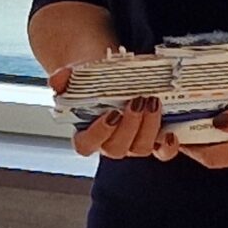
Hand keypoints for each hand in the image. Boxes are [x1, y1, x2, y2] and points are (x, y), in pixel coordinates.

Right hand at [48, 67, 177, 160]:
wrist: (113, 75)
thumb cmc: (93, 80)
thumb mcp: (76, 75)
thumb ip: (63, 78)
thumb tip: (57, 80)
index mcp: (87, 134)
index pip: (87, 145)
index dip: (99, 133)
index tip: (111, 114)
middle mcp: (110, 143)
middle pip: (117, 148)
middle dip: (129, 126)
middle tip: (137, 101)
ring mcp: (132, 143)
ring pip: (140, 148)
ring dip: (148, 127)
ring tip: (152, 102)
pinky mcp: (153, 139)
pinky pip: (161, 152)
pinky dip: (168, 147)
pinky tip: (171, 133)